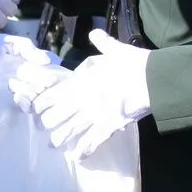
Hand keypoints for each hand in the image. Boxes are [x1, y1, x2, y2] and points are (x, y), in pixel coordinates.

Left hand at [13, 29, 149, 159]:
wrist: (153, 79)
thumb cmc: (134, 63)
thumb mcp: (116, 50)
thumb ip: (102, 44)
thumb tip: (95, 33)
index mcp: (81, 81)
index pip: (51, 96)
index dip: (41, 105)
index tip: (38, 109)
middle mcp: (83, 99)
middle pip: (55, 118)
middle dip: (48, 124)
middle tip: (47, 128)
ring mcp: (95, 115)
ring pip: (69, 133)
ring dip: (60, 141)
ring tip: (54, 146)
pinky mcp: (109, 127)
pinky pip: (91, 143)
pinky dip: (83, 152)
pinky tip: (77, 158)